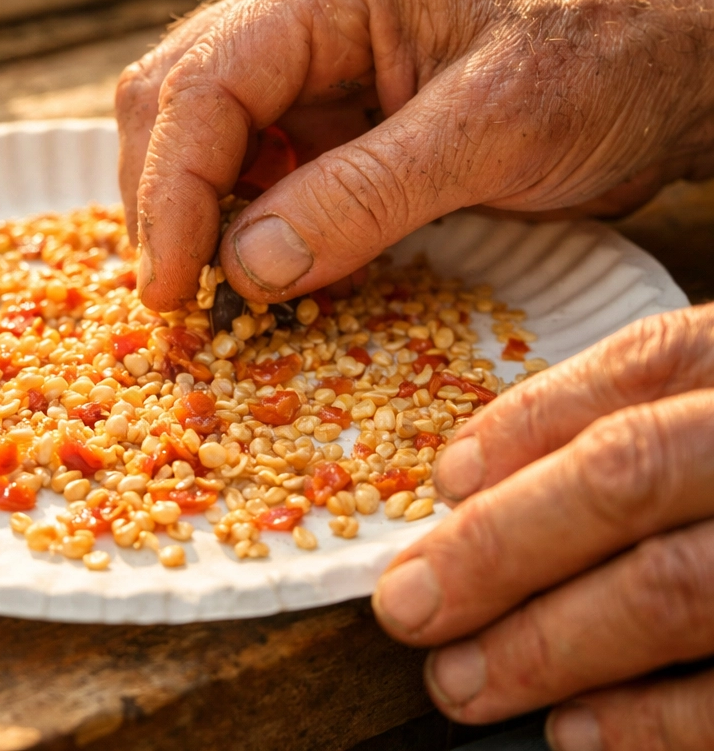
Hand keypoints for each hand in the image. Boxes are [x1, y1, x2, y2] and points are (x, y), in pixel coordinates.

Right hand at [116, 0, 713, 310]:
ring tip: (215, 290)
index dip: (172, 191)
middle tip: (184, 301)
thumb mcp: (492, 129)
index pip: (203, 84)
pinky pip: (248, 171)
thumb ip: (366, 194)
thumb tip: (248, 268)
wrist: (663, 63)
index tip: (174, 290)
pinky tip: (262, 269)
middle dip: (164, 202)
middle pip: (171, 103)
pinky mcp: (326, 121)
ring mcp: (306, 71)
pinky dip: (237, 226)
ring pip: (194, 138)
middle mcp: (296, 18)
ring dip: (191, 217)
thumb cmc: (598, 65)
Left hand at [372, 305, 713, 750]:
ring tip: (461, 682)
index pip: (632, 373)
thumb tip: (473, 470)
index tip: (439, 483)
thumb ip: (630, 409)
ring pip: (679, 587)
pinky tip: (574, 735)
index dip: (522, 428)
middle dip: (502, 547)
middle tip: (409, 607)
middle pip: (628, 476)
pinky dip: (658, 721)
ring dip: (552, 644)